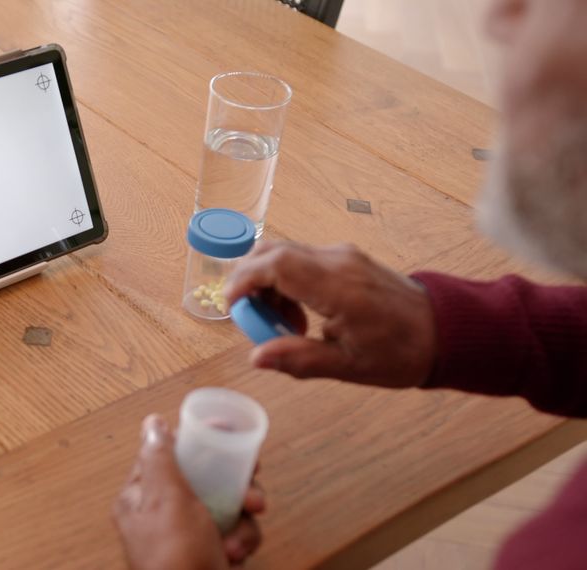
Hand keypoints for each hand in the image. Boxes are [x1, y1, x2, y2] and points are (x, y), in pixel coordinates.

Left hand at [113, 415, 264, 568]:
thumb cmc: (175, 559)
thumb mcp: (166, 498)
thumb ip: (161, 458)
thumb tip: (152, 423)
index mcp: (142, 496)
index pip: (171, 453)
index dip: (201, 441)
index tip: (230, 433)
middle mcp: (164, 513)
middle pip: (207, 478)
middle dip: (235, 486)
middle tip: (251, 495)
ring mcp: (189, 535)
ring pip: (228, 505)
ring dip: (241, 522)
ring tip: (236, 541)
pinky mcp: (211, 553)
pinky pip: (236, 533)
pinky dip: (242, 542)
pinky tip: (235, 556)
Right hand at [224, 241, 436, 387]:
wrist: (445, 330)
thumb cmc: (401, 352)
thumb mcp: (348, 366)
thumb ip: (299, 359)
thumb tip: (257, 358)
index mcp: (339, 288)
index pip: (277, 265)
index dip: (245, 280)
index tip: (232, 306)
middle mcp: (338, 261)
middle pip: (274, 251)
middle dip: (250, 281)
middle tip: (251, 317)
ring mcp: (343, 255)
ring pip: (285, 253)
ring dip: (269, 284)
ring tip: (283, 324)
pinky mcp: (346, 258)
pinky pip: (302, 260)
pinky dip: (287, 282)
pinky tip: (300, 314)